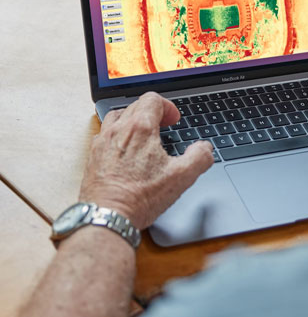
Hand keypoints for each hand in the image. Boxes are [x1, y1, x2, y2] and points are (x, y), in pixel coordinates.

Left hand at [80, 92, 213, 228]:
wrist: (108, 217)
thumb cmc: (140, 198)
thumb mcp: (181, 178)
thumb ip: (199, 157)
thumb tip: (205, 148)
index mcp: (140, 129)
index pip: (153, 99)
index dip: (168, 106)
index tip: (173, 120)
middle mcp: (118, 130)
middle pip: (136, 105)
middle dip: (153, 112)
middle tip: (163, 126)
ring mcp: (102, 142)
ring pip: (117, 115)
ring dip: (133, 119)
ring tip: (143, 134)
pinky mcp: (93, 156)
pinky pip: (105, 133)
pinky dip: (118, 134)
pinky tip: (125, 150)